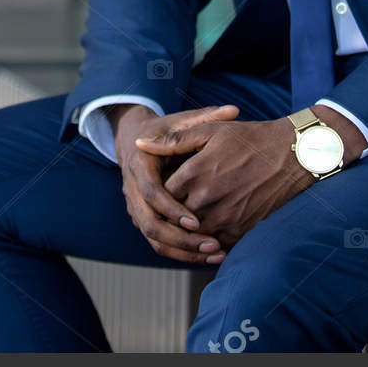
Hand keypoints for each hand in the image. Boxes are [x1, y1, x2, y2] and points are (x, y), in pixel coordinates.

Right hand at [111, 103, 239, 263]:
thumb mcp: (180, 120)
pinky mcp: (144, 219)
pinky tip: (207, 256)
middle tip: (211, 245)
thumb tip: (234, 109)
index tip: (197, 221)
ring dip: (183, 252)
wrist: (134, 140)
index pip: (152, 193)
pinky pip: (159, 243)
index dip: (173, 209)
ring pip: (154, 239)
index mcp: (140, 165)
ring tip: (215, 254)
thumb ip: (205, 117)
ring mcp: (136, 208)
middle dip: (181, 239)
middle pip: (150, 224)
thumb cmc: (163, 129)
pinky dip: (181, 253)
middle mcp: (133, 190)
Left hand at [134, 108, 364, 248]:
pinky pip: (217, 243)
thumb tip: (139, 143)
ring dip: (188, 232)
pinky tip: (209, 230)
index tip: (164, 186)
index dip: (161, 192)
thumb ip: (172, 140)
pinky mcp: (242, 230)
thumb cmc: (250, 139)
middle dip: (171, 214)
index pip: (163, 193)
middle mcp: (207, 198)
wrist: (292, 156)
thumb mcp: (210, 130)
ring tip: (189, 221)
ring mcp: (226, 217)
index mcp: (195, 172)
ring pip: (194, 234)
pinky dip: (209, 240)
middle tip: (171, 208)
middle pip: (176, 216)